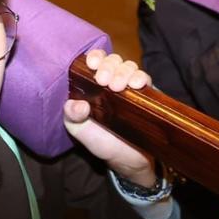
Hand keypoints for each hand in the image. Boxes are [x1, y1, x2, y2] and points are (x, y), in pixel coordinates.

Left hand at [64, 49, 156, 187]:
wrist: (127, 161)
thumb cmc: (101, 141)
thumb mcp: (80, 130)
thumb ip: (72, 117)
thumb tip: (76, 104)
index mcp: (93, 85)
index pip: (95, 60)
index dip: (95, 57)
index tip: (92, 64)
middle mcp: (111, 81)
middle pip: (112, 60)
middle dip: (108, 66)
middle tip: (104, 81)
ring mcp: (129, 87)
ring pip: (128, 66)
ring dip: (123, 72)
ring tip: (118, 86)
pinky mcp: (145, 96)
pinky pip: (145, 79)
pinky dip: (141, 77)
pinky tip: (137, 85)